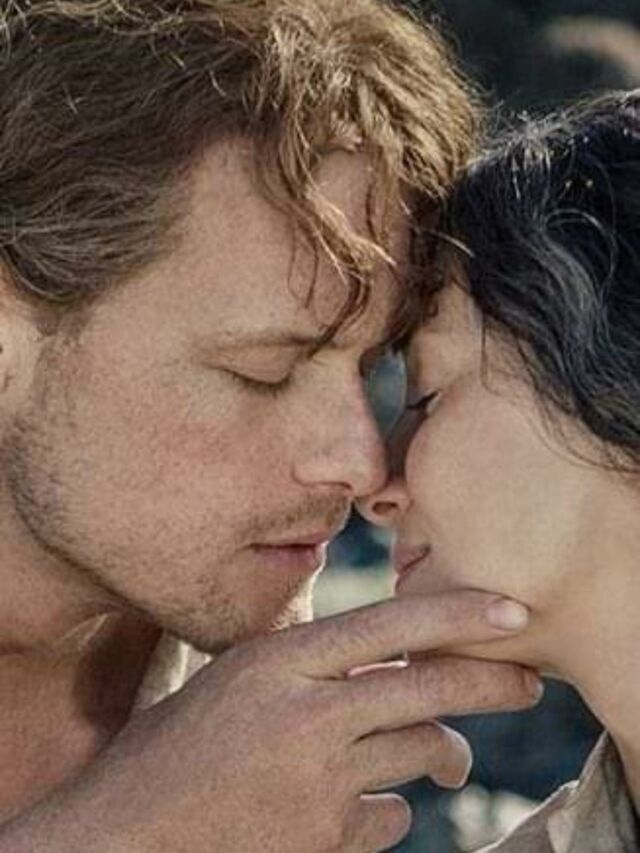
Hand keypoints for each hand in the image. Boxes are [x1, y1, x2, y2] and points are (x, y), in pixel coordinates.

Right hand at [0, 591, 539, 852]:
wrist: (125, 838)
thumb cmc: (174, 749)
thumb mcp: (236, 680)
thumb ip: (308, 665)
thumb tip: (386, 661)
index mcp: (277, 662)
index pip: (386, 625)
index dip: (456, 614)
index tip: (511, 610)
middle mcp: (304, 715)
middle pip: (426, 689)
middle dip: (492, 683)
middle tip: (530, 682)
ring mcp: (318, 782)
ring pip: (423, 755)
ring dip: (443, 755)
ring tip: (449, 757)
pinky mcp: (325, 840)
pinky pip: (392, 817)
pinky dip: (390, 809)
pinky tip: (359, 806)